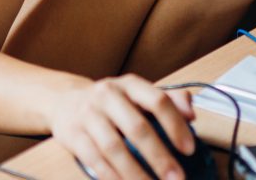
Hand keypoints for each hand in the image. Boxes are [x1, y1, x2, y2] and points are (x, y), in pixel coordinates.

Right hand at [47, 75, 196, 179]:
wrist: (65, 101)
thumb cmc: (112, 102)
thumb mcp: (138, 94)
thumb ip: (169, 99)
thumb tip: (191, 113)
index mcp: (130, 84)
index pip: (158, 100)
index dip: (176, 125)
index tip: (189, 149)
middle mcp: (108, 95)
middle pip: (137, 128)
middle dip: (159, 157)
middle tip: (175, 178)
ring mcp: (88, 115)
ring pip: (114, 148)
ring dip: (135, 173)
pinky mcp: (73, 135)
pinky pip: (95, 160)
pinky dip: (112, 177)